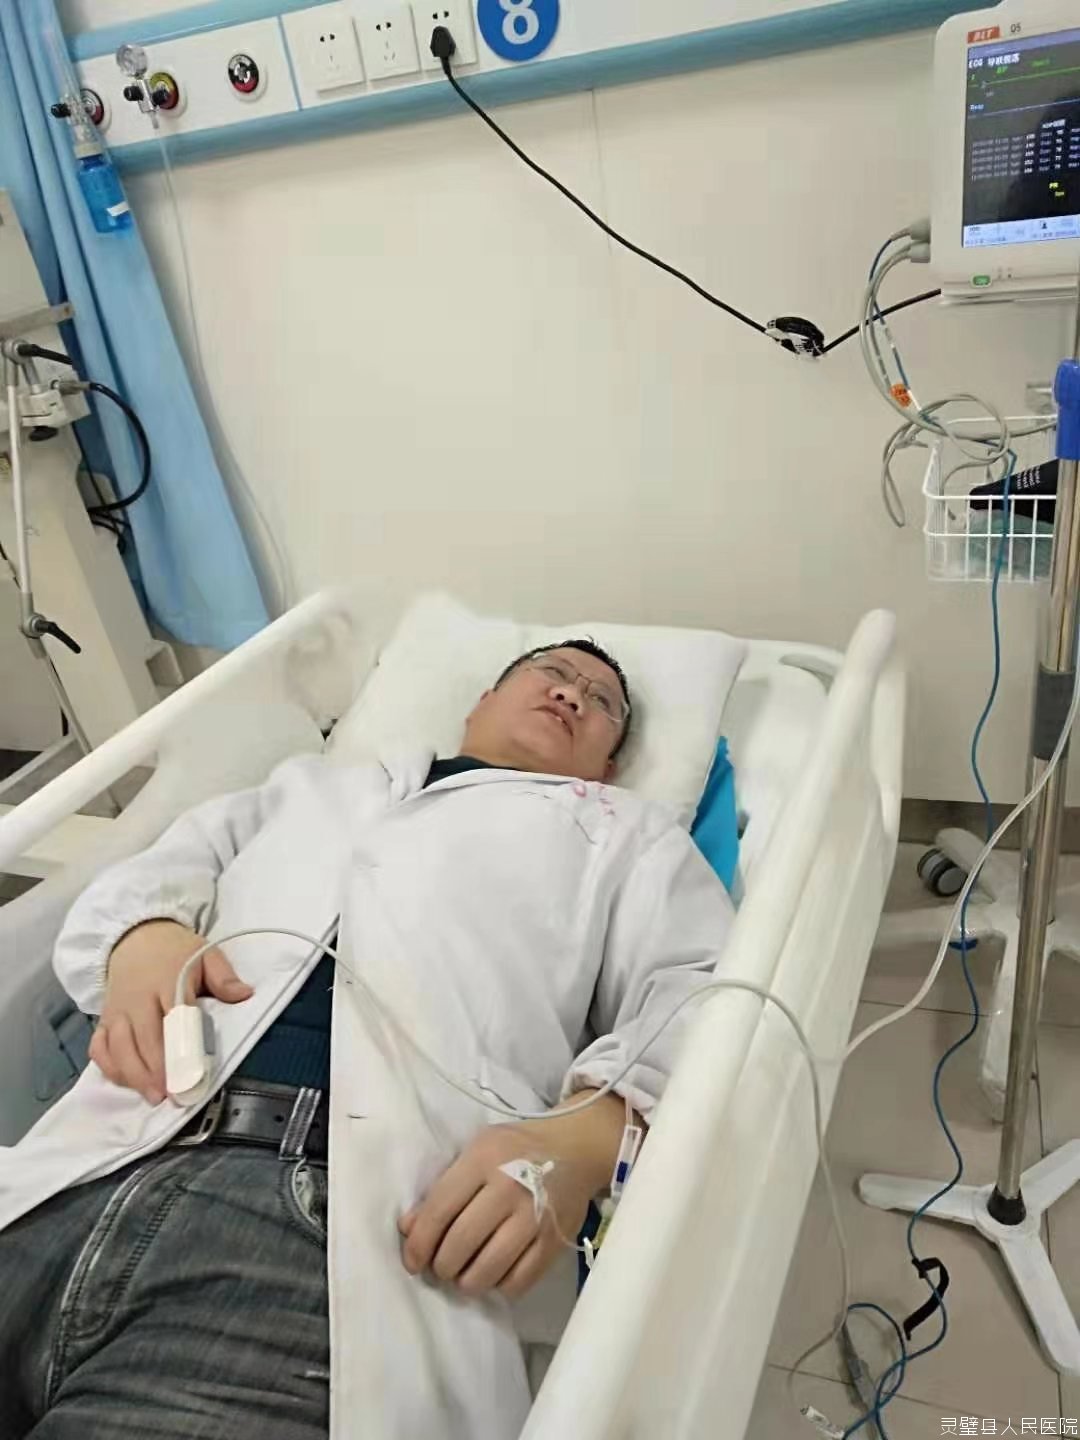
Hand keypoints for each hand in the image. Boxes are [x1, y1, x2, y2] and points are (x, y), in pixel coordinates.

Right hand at [89, 919, 252, 1104]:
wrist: (134, 936)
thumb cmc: (175, 951)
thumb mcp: (206, 954)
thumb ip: (224, 976)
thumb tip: (245, 995)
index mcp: (167, 979)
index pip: (175, 1016)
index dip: (183, 1046)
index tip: (192, 1072)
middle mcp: (138, 998)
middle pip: (144, 1038)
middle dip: (158, 1070)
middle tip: (174, 1096)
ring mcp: (117, 1010)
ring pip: (119, 1047)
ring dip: (135, 1075)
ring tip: (153, 1096)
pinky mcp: (104, 1019)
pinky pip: (99, 1047)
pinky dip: (109, 1067)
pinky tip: (126, 1082)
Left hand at [398, 1091, 625, 1299]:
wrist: (574, 1148)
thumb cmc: (515, 1148)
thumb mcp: (475, 1152)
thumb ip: (442, 1188)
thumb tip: (408, 1228)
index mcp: (484, 1159)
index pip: (440, 1210)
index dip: (419, 1242)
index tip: (412, 1261)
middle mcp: (509, 1188)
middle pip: (460, 1244)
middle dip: (442, 1266)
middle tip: (441, 1267)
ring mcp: (535, 1217)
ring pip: (488, 1269)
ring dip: (467, 1282)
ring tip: (464, 1275)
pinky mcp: (554, 1241)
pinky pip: (519, 1281)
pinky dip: (500, 1286)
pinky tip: (495, 1274)